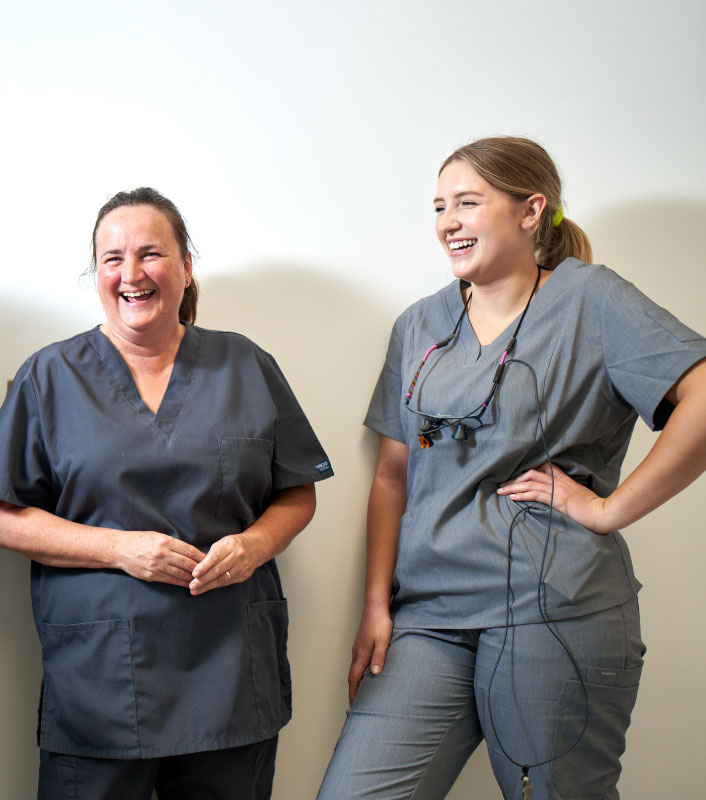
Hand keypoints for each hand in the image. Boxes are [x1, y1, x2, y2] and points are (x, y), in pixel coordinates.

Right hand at [113, 531, 204, 586]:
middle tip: (209, 571)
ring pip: (180, 574)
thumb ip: (173, 544)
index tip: (209, 559)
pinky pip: (170, 581)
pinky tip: (188, 584)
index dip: (201, 556)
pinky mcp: (152, 576)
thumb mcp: (158, 536)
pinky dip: (181, 583)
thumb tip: (190, 552)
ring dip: (192, 578)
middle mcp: (162, 554)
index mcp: (165, 541)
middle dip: (200, 569)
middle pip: (187, 563)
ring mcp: (156, 566)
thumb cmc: (140, 540)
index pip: (189, 550)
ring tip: (202, 580)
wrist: (120, 550)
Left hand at [189, 533, 262, 595]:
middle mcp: (238, 556)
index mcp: (231, 545)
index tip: (194, 574)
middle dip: (203, 579)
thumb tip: (198, 568)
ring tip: (196, 590)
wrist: (256, 547)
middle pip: (219, 570)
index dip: (204, 567)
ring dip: (208, 586)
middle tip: (192, 585)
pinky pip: (228, 582)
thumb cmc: (234, 544)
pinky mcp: (244, 575)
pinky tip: (207, 588)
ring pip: (223, 579)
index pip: (215, 557)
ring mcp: (242, 566)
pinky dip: (216, 586)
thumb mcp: (223, 543)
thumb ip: (212, 554)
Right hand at [348, 604, 392, 704]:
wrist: (375, 606)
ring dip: (355, 680)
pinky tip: (365, 670)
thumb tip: (375, 674)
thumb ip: (379, 657)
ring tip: (360, 690)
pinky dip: (358, 670)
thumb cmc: (380, 623)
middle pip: (352, 675)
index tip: (353, 705)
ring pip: (354, 668)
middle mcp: (357, 653)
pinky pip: (357, 661)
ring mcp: (357, 647)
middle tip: (356, 703)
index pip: (354, 679)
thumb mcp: (383, 641)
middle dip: (353, 690)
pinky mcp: (361, 642)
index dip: (353, 693)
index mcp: (361, 655)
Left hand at [497, 462, 612, 533]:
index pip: (542, 467)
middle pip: (531, 473)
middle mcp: (558, 481)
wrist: (602, 513)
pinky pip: (535, 494)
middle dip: (514, 478)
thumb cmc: (591, 508)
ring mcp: (557, 489)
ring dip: (513, 487)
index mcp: (563, 479)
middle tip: (502, 484)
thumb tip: (554, 498)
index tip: (514, 476)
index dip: (526, 470)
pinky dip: (522, 495)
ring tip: (501, 491)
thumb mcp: (577, 496)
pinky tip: (512, 497)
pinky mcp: (556, 499)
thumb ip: (565, 493)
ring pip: (529, 483)